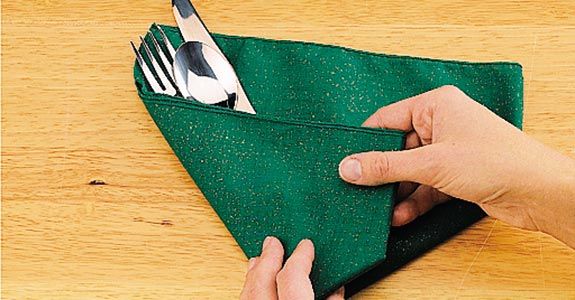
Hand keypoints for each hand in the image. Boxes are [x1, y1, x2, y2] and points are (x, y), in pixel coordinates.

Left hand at [240, 236, 343, 299]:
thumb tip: (335, 289)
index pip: (292, 277)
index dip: (300, 257)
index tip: (306, 245)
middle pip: (261, 283)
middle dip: (267, 259)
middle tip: (273, 242)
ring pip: (247, 296)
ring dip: (254, 275)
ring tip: (259, 260)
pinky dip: (251, 292)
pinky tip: (255, 288)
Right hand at [338, 85, 574, 246]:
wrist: (538, 192)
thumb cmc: (493, 161)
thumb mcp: (430, 163)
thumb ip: (386, 166)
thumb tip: (348, 166)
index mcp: (435, 105)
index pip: (387, 119)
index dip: (365, 141)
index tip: (345, 162)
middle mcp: (442, 124)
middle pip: (397, 148)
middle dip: (381, 173)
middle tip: (358, 190)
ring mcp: (449, 150)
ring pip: (410, 170)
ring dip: (396, 192)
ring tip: (378, 211)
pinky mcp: (456, 174)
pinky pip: (425, 185)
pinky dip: (414, 201)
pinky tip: (400, 216)